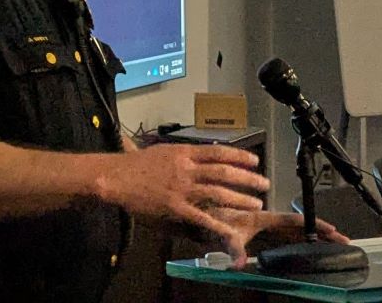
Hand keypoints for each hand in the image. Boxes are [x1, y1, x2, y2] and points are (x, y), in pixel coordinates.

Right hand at [96, 145, 268, 245]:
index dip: (239, 156)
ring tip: (256, 203)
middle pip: (224, 171)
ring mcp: (182, 188)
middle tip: (264, 183)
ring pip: (218, 192)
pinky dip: (218, 224)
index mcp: (184, 152)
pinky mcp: (175, 207)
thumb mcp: (163, 151)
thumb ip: (183, 154)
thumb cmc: (136, 164)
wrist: (116, 176)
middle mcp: (186, 168)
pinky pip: (201, 216)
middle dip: (247, 178)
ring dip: (240, 198)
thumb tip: (202, 152)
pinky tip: (230, 230)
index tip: (254, 160)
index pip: (218, 152)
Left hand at [208, 209, 349, 265]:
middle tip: (343, 240)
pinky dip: (302, 240)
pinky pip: (286, 237)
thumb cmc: (209, 216)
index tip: (332, 230)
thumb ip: (232, 246)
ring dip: (314, 236)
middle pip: (300, 227)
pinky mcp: (260, 235)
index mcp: (262, 219)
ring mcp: (265, 229)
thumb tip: (238, 263)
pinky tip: (312, 245)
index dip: (313, 225)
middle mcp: (266, 222)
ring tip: (334, 242)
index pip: (293, 221)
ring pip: (295, 232)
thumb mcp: (223, 232)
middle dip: (321, 232)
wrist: (197, 214)